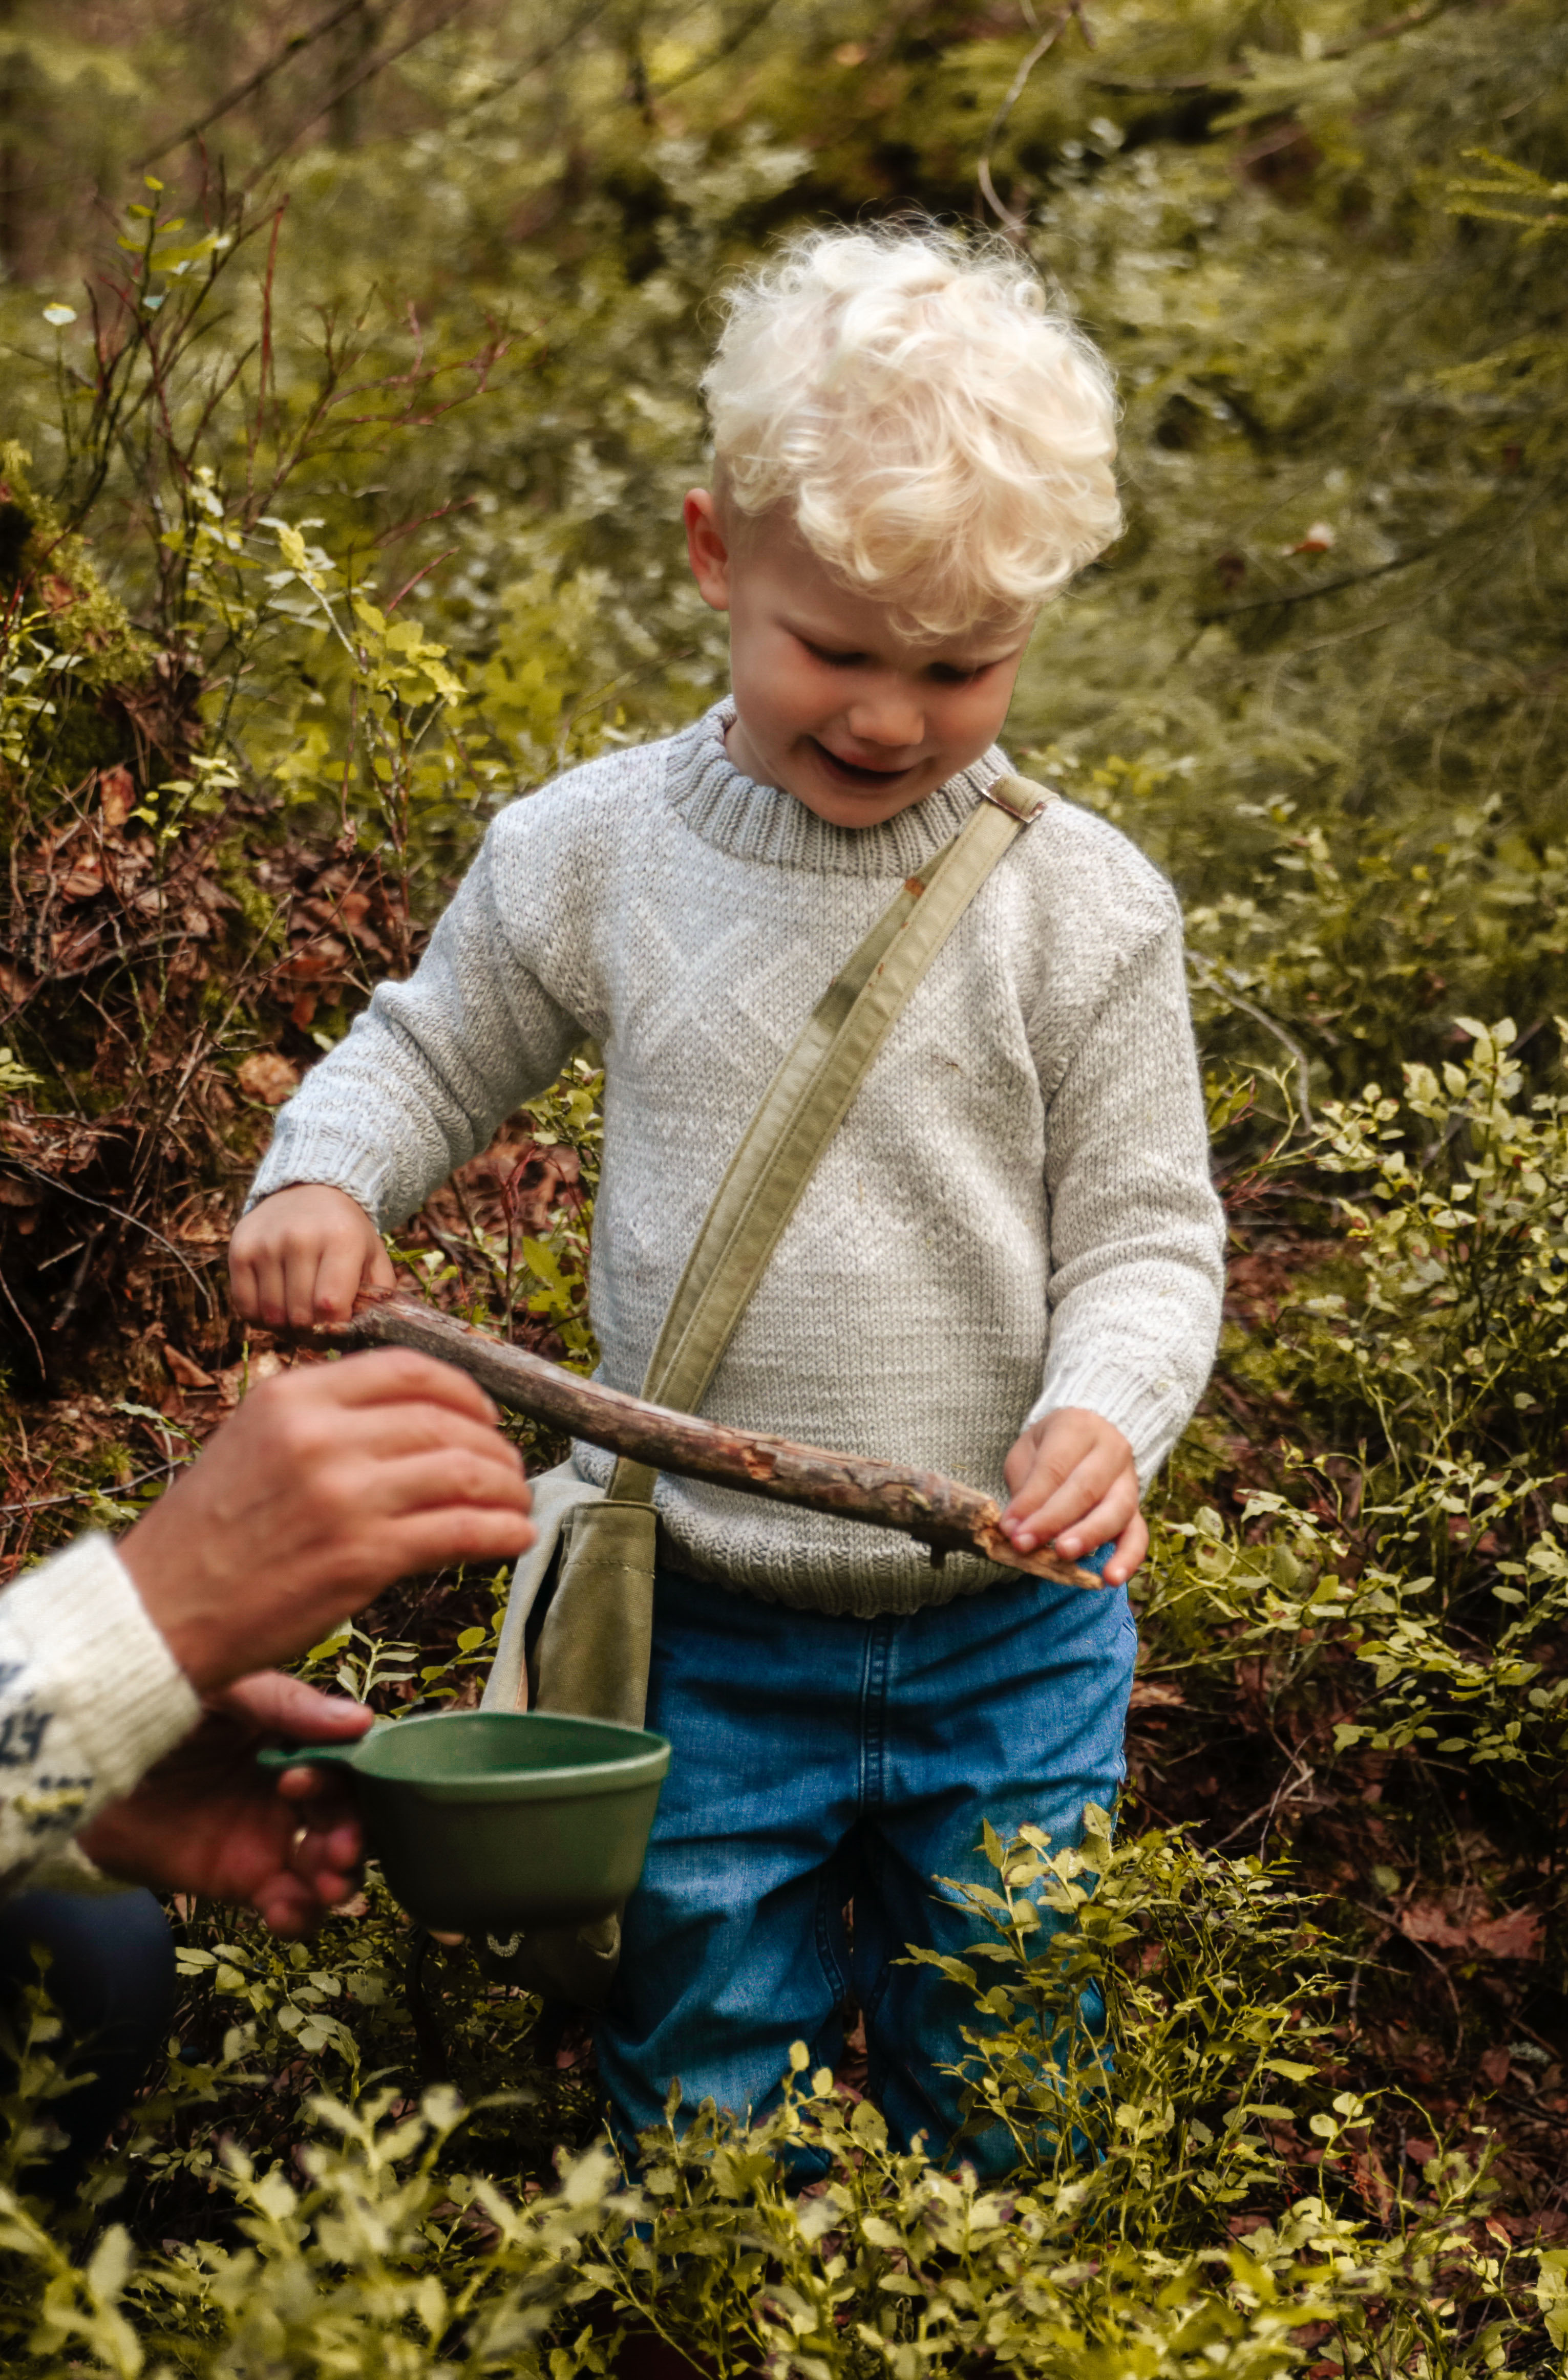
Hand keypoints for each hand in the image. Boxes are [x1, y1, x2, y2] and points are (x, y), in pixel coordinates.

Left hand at [78, 1673, 372, 1937]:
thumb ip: (286, 1706)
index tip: (301, 1785)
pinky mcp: (242, 1881)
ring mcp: (269, 1837)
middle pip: (346, 1817)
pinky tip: (286, 1913)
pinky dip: (300, 1916)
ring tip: (327, 1887)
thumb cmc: (152, 1708)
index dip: (341, 1777)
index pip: (345, 1760)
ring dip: (340, 1879)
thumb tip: (363, 1721)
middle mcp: (291, 1789)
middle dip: (351, 1836)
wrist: (80, 1770)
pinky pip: (288, 1905)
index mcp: (294, 1736)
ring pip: (328, 1865)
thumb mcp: (221, 1691)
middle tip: (336, 1851)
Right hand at [120, 1349, 534, 1692]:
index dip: (464, 1392)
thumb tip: (403, 1415)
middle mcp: (321, 1435)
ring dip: (506, 1489)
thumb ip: (321, 1419)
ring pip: (464, 1472)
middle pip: (446, 1421)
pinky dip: (501, 1532)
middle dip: (494, 1447)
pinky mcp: (363, 1556)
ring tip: (516, 1506)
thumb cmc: (206, 1536)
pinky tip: (511, 1539)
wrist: (156, 1612)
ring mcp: (344, 1495)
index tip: (484, 1415)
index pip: (408, 1370)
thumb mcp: (252, 1441)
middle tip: (509, 1471)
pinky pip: (460, 1530)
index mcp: (294, 1397)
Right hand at [230, 1183, 394, 1328]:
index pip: (331, 1305)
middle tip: (319, 1327)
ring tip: (299, 1315)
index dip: (335, 1328)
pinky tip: (277, 1306)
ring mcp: (265, 1243)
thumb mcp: (373, 1256)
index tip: (339, 1326)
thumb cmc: (345, 1233)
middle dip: (312, 1331)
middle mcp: (299, 1237)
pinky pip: (245, 1307)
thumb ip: (378, 1296)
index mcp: (341, 1238)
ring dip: (287, 1327)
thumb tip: (363, 1334)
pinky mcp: (240, 1250)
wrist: (309, 1190)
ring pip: (272, 1316)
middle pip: (300, 1315)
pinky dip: (261, 1318)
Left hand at [999, 1407, 1145, 1586]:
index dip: (1032, 1500)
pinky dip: (1128, 1558)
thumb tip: (1013, 1528)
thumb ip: (1024, 1487)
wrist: (1091, 1433)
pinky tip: (1111, 1578)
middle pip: (1086, 1488)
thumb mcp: (1028, 1452)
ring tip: (1064, 1555)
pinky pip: (1138, 1534)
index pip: (1055, 1466)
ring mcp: (1128, 1481)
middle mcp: (1111, 1451)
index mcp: (1078, 1428)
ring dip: (1089, 1536)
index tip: (1009, 1527)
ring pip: (1116, 1510)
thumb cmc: (1051, 1447)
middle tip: (1025, 1543)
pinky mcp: (1136, 1509)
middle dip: (1053, 1520)